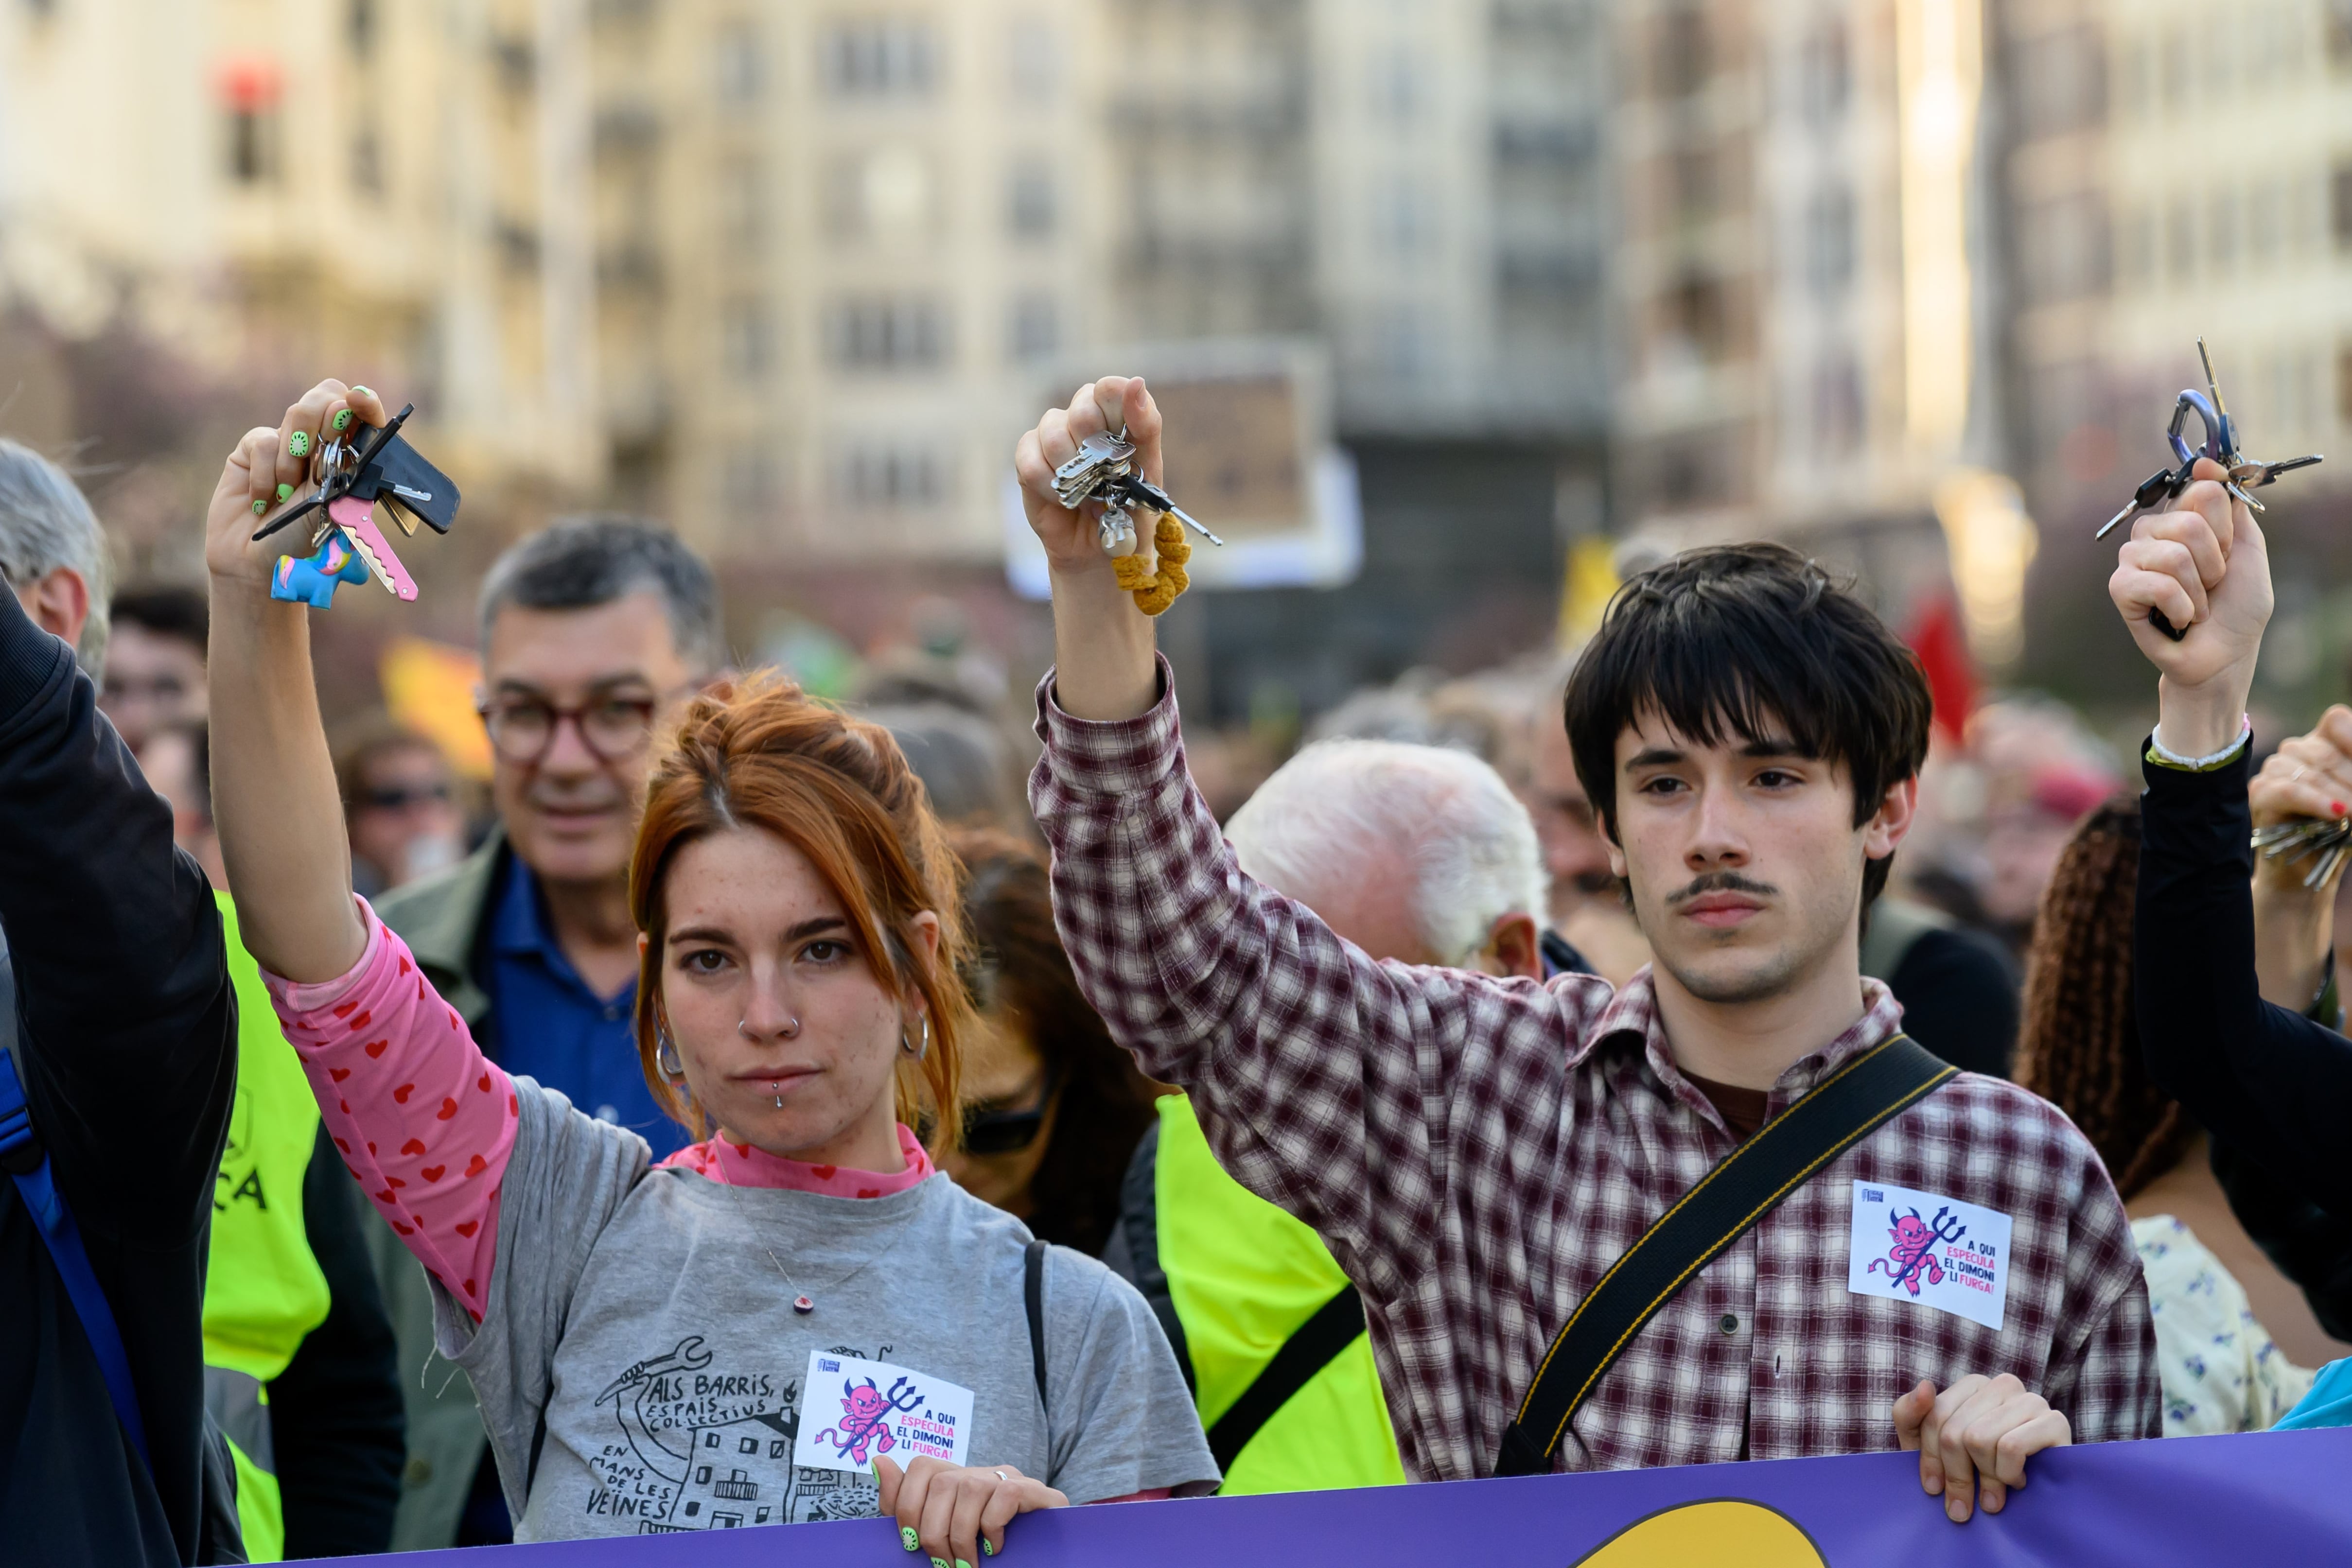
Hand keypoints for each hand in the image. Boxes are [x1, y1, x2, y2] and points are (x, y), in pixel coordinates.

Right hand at [204, 380, 389, 596]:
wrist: (258, 565)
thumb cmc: (305, 543)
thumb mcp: (338, 506)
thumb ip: (347, 465)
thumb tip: (351, 418)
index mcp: (351, 456)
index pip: (362, 412)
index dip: (364, 401)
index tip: (358, 402)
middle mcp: (321, 444)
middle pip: (327, 395)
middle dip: (322, 420)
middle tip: (315, 459)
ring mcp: (286, 443)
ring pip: (295, 416)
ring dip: (294, 462)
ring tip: (288, 497)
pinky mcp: (252, 449)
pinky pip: (262, 439)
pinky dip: (265, 474)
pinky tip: (263, 502)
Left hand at [875, 1455, 1066, 1563]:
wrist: (1038, 1557)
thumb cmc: (981, 1550)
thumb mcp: (938, 1532)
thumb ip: (906, 1502)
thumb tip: (878, 1460)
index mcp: (956, 1479)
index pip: (922, 1466)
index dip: (907, 1503)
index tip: (909, 1543)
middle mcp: (980, 1472)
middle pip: (941, 1483)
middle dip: (933, 1532)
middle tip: (942, 1565)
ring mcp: (1007, 1478)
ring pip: (969, 1489)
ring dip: (961, 1536)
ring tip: (966, 1565)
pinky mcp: (1032, 1490)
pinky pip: (1002, 1497)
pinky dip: (991, 1528)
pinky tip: (993, 1549)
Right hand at [1013, 376, 1162, 579]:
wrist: (1102, 553)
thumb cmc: (1130, 512)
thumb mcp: (1150, 474)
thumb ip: (1146, 426)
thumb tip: (1136, 383)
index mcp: (1119, 417)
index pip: (1111, 387)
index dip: (1116, 403)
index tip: (1123, 437)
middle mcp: (1084, 418)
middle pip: (1083, 405)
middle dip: (1096, 446)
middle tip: (1103, 476)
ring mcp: (1053, 435)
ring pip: (1053, 430)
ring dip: (1073, 470)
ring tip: (1085, 495)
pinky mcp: (1028, 458)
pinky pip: (1031, 459)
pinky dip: (1049, 485)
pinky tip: (1062, 499)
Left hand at [1893, 1374, 2069, 1523]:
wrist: (2036, 1499)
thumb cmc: (1976, 1468)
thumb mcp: (1927, 1444)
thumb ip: (1910, 1414)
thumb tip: (1925, 1386)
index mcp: (1974, 1385)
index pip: (1936, 1416)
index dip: (1930, 1458)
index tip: (1932, 1489)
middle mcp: (2003, 1385)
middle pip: (1956, 1432)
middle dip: (1956, 1476)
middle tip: (1962, 1507)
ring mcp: (2032, 1400)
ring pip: (1980, 1440)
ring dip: (1985, 1479)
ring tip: (1992, 1496)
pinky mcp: (2055, 1422)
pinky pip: (2012, 1447)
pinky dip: (2008, 1474)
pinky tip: (2016, 1483)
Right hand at [2107, 457, 2270, 754]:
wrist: (2225, 655)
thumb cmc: (2238, 609)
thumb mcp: (2248, 551)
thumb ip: (2231, 507)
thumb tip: (2205, 461)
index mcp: (2182, 519)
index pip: (2201, 491)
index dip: (2223, 527)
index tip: (2226, 552)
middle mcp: (2152, 533)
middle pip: (2190, 521)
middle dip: (2213, 562)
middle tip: (2211, 585)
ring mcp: (2132, 560)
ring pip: (2173, 553)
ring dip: (2198, 589)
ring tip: (2195, 605)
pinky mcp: (2120, 589)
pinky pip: (2154, 583)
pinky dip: (2179, 606)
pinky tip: (2178, 619)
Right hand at [2252, 706, 2351, 844]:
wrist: (2305, 873)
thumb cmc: (2339, 835)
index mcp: (2323, 744)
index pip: (2336, 721)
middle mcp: (2297, 751)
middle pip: (2327, 752)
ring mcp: (2274, 769)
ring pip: (2309, 772)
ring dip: (2339, 795)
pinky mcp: (2259, 793)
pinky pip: (2289, 791)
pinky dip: (2316, 802)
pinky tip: (2337, 814)